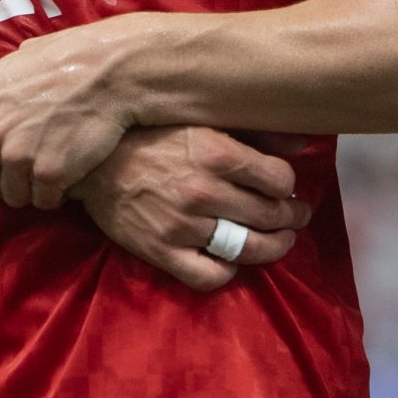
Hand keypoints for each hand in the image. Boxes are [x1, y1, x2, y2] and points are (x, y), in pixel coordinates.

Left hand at [0, 12, 212, 208]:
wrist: (110, 70)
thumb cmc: (63, 60)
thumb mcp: (12, 66)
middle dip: (1, 182)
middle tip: (26, 168)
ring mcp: (18, 157)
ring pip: (13, 198)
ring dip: (30, 189)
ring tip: (50, 164)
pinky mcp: (50, 174)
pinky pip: (44, 201)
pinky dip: (56, 192)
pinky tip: (68, 171)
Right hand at [77, 126, 314, 290]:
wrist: (94, 163)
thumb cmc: (152, 136)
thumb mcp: (202, 121)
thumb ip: (254, 132)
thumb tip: (302, 145)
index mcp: (217, 153)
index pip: (280, 180)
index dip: (289, 186)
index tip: (286, 188)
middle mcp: (204, 190)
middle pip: (271, 215)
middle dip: (291, 218)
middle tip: (294, 216)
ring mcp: (183, 225)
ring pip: (249, 248)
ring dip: (273, 247)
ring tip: (279, 241)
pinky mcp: (162, 252)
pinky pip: (210, 275)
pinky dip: (227, 272)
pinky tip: (231, 259)